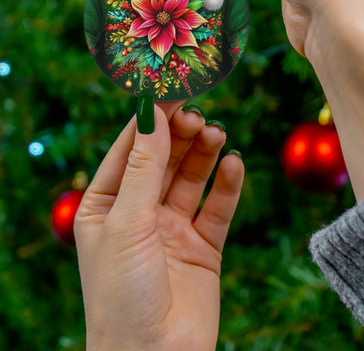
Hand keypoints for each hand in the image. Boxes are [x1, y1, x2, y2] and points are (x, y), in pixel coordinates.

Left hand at [75, 102, 243, 350]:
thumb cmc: (122, 295)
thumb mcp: (127, 222)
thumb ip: (144, 167)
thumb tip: (153, 115)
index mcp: (106, 205)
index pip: (130, 149)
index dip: (150, 120)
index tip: (172, 91)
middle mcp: (140, 212)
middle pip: (164, 159)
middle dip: (181, 135)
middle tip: (199, 116)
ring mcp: (173, 227)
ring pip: (192, 178)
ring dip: (205, 153)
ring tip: (217, 134)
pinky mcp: (204, 245)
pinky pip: (218, 206)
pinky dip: (228, 184)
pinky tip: (234, 165)